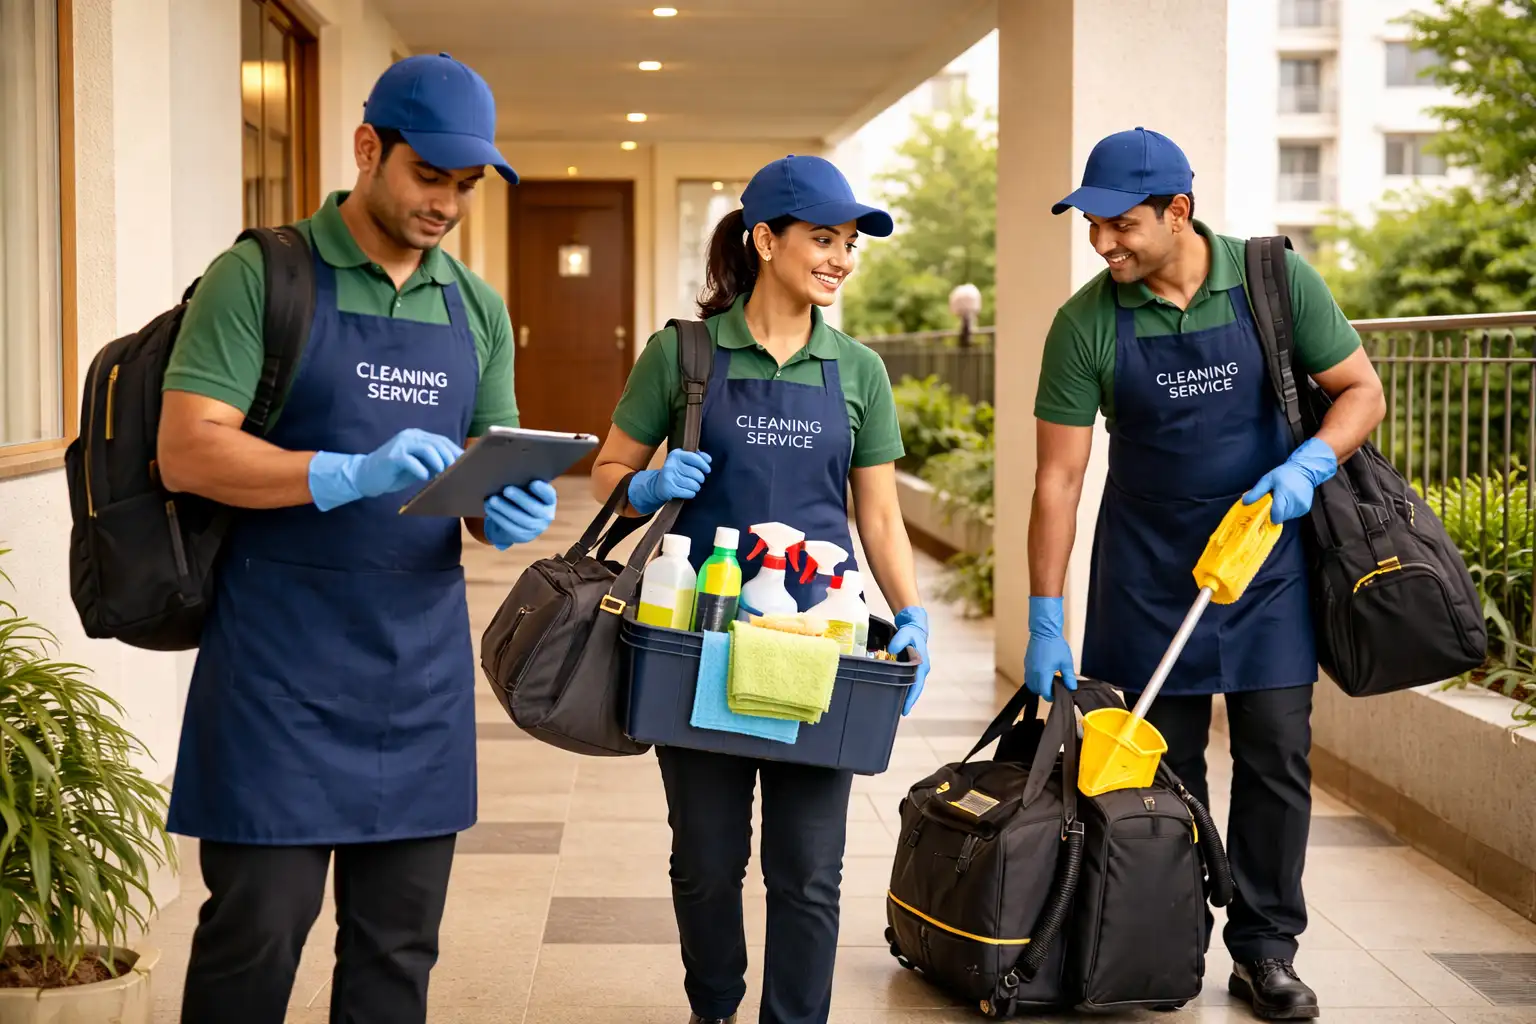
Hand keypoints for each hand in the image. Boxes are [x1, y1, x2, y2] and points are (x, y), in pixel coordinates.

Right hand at [309, 428, 462, 511]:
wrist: (365, 476)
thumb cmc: (394, 473)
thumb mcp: (418, 467)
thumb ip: (433, 464)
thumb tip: (455, 469)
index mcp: (418, 437)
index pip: (442, 440)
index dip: (455, 451)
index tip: (467, 464)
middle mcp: (410, 436)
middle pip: (437, 443)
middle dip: (450, 457)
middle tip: (458, 471)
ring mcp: (400, 444)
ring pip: (426, 448)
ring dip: (438, 462)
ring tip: (443, 474)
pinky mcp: (392, 456)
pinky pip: (410, 460)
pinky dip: (420, 469)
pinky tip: (424, 477)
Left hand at [484, 480, 557, 549]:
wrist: (520, 518)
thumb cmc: (523, 496)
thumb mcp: (528, 490)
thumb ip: (524, 482)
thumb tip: (510, 471)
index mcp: (549, 501)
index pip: (549, 495)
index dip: (543, 491)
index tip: (533, 483)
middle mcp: (546, 516)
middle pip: (534, 509)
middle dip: (520, 499)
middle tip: (506, 490)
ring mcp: (536, 528)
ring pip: (522, 520)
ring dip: (505, 509)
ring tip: (492, 500)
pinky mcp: (523, 536)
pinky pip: (511, 528)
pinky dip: (499, 517)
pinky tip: (489, 509)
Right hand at [628, 448, 711, 514]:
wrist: (658, 484)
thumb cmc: (676, 471)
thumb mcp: (683, 460)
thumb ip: (697, 456)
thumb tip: (708, 459)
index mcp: (676, 454)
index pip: (694, 458)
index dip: (704, 464)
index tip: (708, 470)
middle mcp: (671, 465)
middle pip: (696, 473)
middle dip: (701, 478)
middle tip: (699, 480)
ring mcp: (669, 477)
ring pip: (693, 484)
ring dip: (696, 487)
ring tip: (693, 486)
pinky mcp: (669, 489)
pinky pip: (689, 493)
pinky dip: (691, 493)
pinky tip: (688, 491)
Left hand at [889, 606, 930, 715]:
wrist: (915, 627)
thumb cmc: (910, 632)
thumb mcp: (905, 633)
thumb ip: (898, 641)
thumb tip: (892, 651)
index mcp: (922, 665)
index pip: (916, 686)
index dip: (911, 698)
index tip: (905, 710)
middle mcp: (922, 670)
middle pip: (915, 690)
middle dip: (908, 701)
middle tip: (899, 713)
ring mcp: (918, 670)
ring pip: (912, 686)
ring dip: (906, 696)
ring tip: (895, 707)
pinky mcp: (913, 668)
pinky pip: (909, 681)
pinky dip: (903, 688)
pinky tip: (895, 693)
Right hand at [1024, 595, 1076, 700]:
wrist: (1044, 631)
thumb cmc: (1056, 645)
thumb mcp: (1066, 662)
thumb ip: (1069, 677)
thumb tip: (1072, 688)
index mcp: (1043, 674)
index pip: (1045, 693)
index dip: (1051, 696)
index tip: (1058, 694)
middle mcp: (1033, 673)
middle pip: (1036, 690)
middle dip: (1044, 691)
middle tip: (1054, 687)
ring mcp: (1028, 668)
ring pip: (1030, 684)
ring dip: (1038, 686)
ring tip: (1049, 680)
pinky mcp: (1026, 663)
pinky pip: (1028, 676)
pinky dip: (1034, 679)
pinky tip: (1043, 673)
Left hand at [1242, 436, 1336, 522]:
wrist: (1305, 470)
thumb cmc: (1284, 474)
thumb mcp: (1267, 480)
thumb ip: (1256, 492)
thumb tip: (1244, 503)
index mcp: (1285, 494)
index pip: (1277, 514)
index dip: (1269, 516)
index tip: (1265, 512)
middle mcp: (1295, 502)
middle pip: (1280, 517)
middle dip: (1274, 512)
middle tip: (1273, 502)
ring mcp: (1302, 506)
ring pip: (1287, 517)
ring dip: (1281, 512)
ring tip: (1281, 500)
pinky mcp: (1306, 509)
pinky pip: (1293, 515)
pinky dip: (1288, 511)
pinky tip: (1288, 501)